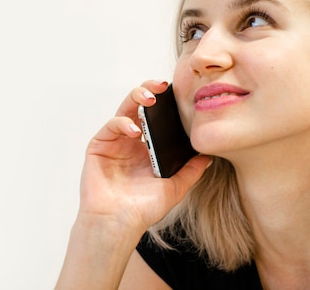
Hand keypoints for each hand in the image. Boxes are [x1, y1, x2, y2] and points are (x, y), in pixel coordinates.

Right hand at [79, 80, 211, 232]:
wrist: (119, 224)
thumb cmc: (142, 209)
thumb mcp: (174, 187)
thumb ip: (191, 171)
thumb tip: (210, 156)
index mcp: (147, 146)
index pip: (156, 116)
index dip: (165, 103)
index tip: (177, 93)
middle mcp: (130, 140)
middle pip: (139, 105)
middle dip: (149, 91)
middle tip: (161, 86)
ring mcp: (114, 141)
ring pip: (124, 108)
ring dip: (136, 98)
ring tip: (150, 100)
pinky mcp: (99, 146)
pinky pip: (111, 126)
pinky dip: (123, 122)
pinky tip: (134, 129)